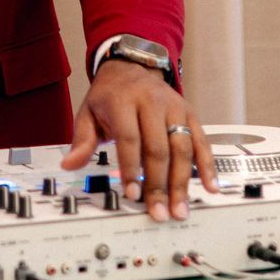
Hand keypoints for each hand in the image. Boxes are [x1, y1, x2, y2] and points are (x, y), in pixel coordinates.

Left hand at [59, 60, 217, 220]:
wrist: (131, 66)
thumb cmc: (109, 96)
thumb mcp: (88, 112)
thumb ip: (81, 140)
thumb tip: (69, 165)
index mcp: (124, 101)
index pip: (130, 138)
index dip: (132, 168)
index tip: (133, 194)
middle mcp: (153, 103)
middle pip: (159, 148)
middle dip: (159, 184)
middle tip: (158, 212)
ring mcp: (175, 108)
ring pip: (182, 148)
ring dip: (182, 182)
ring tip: (179, 209)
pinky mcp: (191, 115)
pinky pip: (202, 142)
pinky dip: (208, 166)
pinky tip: (210, 187)